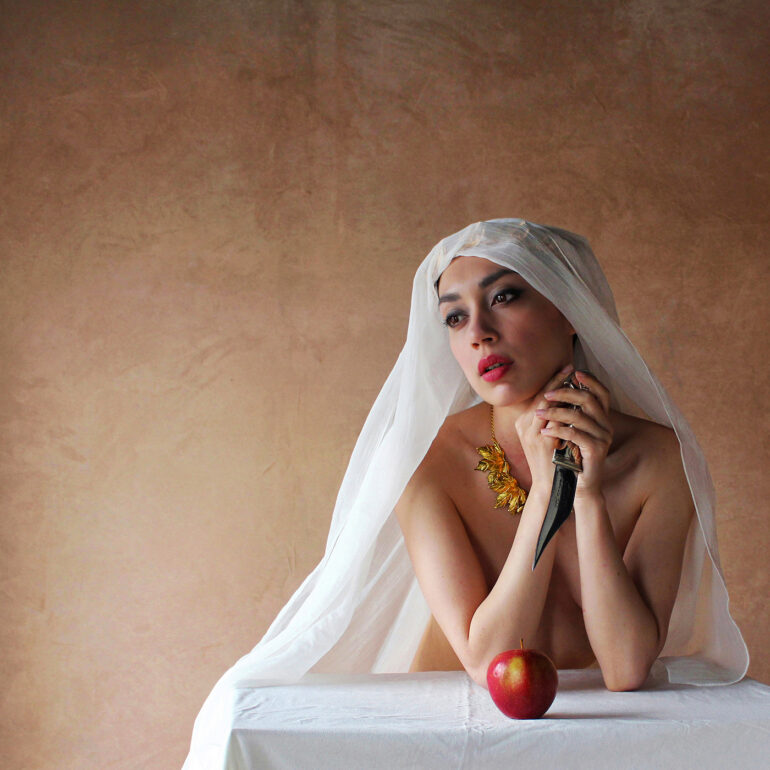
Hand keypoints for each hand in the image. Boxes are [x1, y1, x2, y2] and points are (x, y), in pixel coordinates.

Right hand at [514, 363, 577, 493]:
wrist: (548, 486)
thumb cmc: (550, 462)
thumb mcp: (546, 437)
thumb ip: (549, 419)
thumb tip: (563, 400)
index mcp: (522, 423)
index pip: (537, 396)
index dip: (551, 381)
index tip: (565, 369)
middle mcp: (523, 425)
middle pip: (540, 395)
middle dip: (556, 380)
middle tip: (570, 367)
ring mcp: (531, 432)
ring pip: (546, 403)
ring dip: (561, 389)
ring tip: (574, 378)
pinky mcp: (541, 440)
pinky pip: (553, 418)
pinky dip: (564, 406)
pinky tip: (576, 398)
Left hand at [534, 370, 613, 496]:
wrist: (575, 485)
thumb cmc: (568, 456)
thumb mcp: (567, 431)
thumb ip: (566, 412)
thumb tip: (551, 390)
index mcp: (601, 418)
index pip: (601, 392)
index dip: (589, 380)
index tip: (572, 371)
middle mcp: (605, 425)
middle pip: (589, 400)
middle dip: (566, 392)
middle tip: (547, 394)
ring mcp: (603, 438)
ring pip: (579, 416)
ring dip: (556, 412)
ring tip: (538, 414)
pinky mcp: (596, 450)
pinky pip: (576, 435)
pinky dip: (558, 431)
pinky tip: (544, 432)